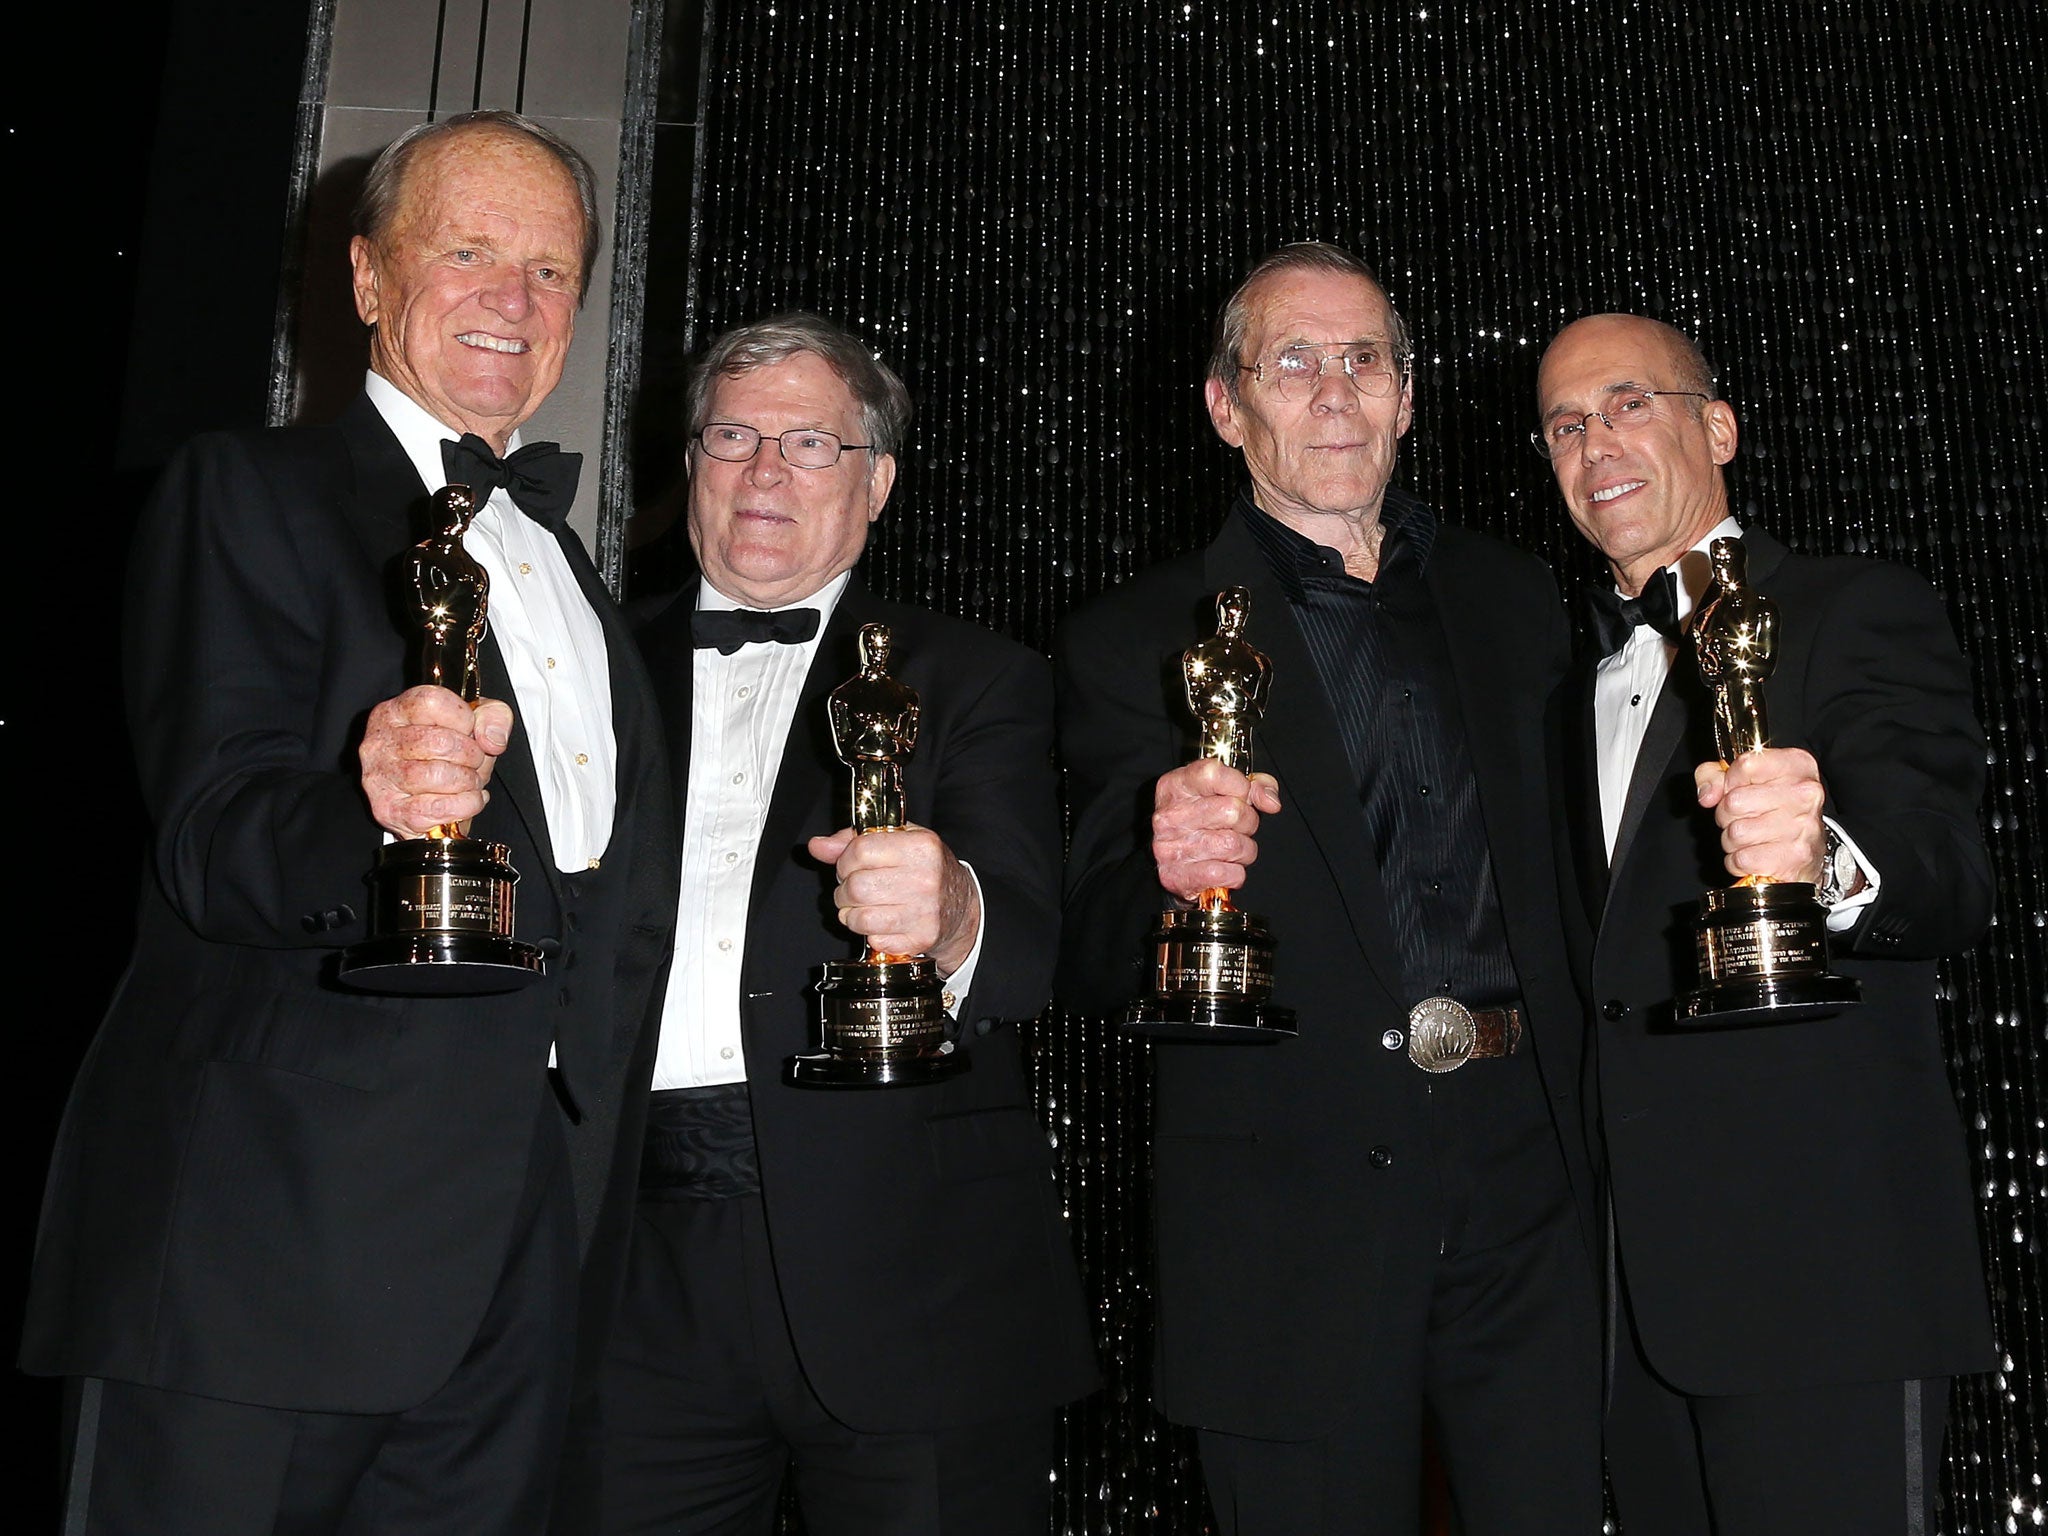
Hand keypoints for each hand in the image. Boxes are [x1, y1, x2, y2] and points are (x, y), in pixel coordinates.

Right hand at [359, 686, 513, 837]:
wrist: (425, 800)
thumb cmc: (447, 755)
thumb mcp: (474, 723)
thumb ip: (493, 716)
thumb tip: (491, 740)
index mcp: (395, 711)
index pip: (431, 701)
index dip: (463, 718)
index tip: (470, 730)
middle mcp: (380, 741)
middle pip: (440, 742)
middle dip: (471, 755)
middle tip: (474, 762)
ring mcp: (380, 776)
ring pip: (438, 776)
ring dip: (468, 781)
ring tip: (470, 781)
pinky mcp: (388, 810)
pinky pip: (437, 808)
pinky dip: (464, 805)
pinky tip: (468, 800)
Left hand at [806, 824, 980, 975]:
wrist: (962, 908)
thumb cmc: (926, 870)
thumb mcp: (899, 842)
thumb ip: (853, 841)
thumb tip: (817, 846)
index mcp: (920, 846)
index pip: (860, 851)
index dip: (845, 861)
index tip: (850, 866)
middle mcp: (925, 878)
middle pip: (855, 887)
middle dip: (844, 891)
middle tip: (853, 891)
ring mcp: (924, 911)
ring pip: (860, 917)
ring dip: (852, 915)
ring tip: (863, 908)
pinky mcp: (920, 938)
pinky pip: (874, 939)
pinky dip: (871, 933)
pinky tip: (882, 923)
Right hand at [1150, 759, 1281, 903]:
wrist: (1171, 864)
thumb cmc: (1200, 822)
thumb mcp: (1222, 792)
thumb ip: (1254, 786)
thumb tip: (1270, 801)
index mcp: (1175, 787)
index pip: (1213, 774)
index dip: (1240, 786)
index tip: (1242, 795)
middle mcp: (1169, 816)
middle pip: (1232, 811)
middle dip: (1247, 822)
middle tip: (1237, 827)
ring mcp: (1171, 847)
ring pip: (1235, 845)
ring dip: (1244, 851)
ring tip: (1231, 849)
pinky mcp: (1179, 877)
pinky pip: (1230, 874)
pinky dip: (1235, 874)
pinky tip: (1224, 867)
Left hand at [1695, 747, 1827, 884]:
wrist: (1806, 850)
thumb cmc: (1772, 809)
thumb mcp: (1744, 779)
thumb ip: (1714, 776)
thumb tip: (1707, 796)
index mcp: (1798, 765)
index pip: (1746, 765)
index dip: (1730, 781)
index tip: (1737, 789)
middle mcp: (1806, 793)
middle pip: (1734, 802)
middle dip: (1727, 814)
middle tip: (1745, 817)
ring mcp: (1803, 827)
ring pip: (1736, 833)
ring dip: (1733, 840)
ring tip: (1752, 836)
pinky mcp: (1794, 858)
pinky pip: (1741, 859)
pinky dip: (1739, 861)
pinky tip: (1756, 855)